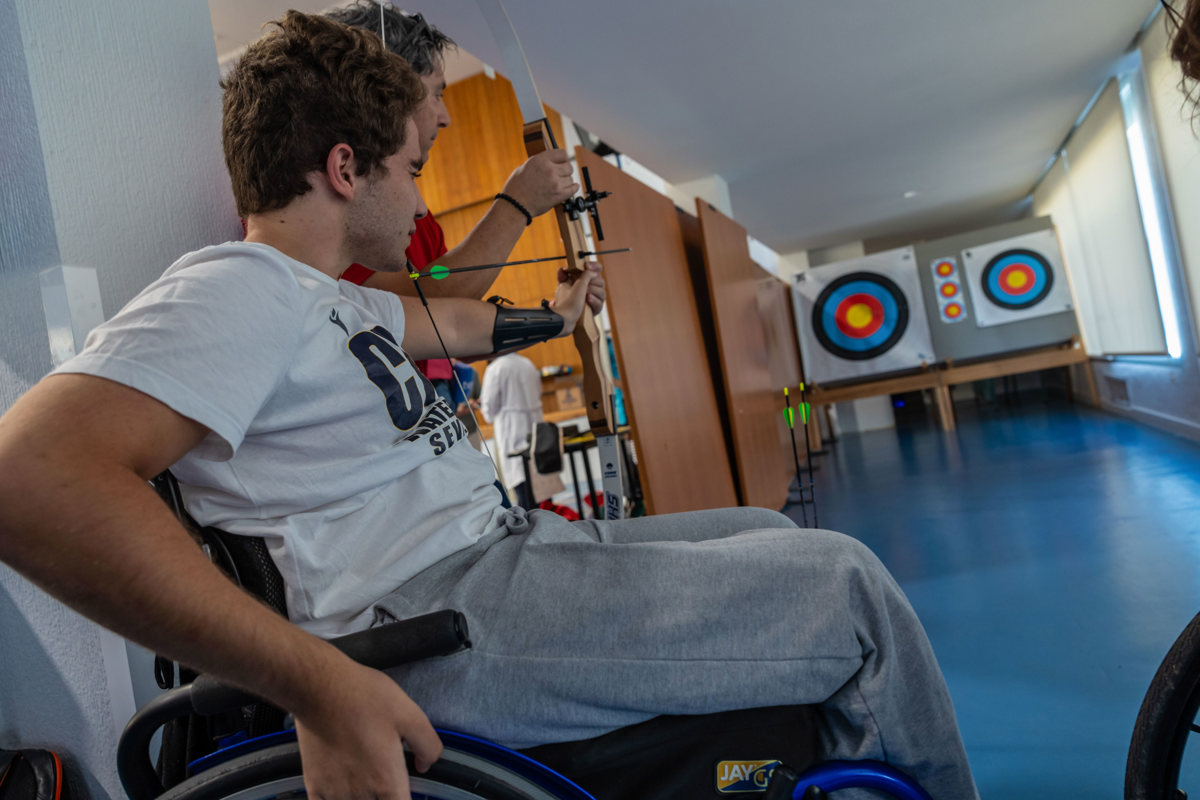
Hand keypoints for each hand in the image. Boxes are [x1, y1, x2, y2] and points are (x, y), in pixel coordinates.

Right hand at [293, 660, 441, 799]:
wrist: (319, 688)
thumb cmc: (364, 697)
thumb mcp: (410, 714)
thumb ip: (427, 745)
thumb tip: (425, 764)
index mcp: (387, 780)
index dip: (405, 799)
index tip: (404, 790)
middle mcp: (361, 793)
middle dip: (385, 798)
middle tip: (386, 781)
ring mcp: (335, 792)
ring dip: (363, 799)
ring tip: (367, 780)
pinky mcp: (315, 785)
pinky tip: (343, 791)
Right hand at [501, 150, 577, 217]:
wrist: (515, 205)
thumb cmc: (516, 188)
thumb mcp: (525, 167)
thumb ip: (540, 163)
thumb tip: (550, 161)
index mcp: (540, 160)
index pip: (562, 153)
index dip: (563, 159)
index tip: (562, 163)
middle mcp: (549, 169)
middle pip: (569, 166)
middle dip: (565, 171)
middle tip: (561, 175)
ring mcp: (555, 183)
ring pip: (571, 179)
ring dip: (567, 182)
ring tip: (559, 184)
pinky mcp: (559, 195)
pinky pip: (574, 189)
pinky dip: (573, 188)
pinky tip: (571, 188)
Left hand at [550, 261, 603, 334]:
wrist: (563, 319)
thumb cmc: (564, 302)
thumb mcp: (566, 285)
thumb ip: (572, 274)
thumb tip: (575, 267)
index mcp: (583, 280)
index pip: (596, 269)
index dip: (594, 266)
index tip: (587, 266)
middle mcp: (589, 289)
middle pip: (601, 281)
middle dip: (593, 282)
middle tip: (586, 285)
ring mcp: (593, 299)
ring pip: (602, 292)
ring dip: (594, 291)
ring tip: (586, 293)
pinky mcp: (594, 309)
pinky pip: (600, 303)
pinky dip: (594, 300)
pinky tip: (588, 299)